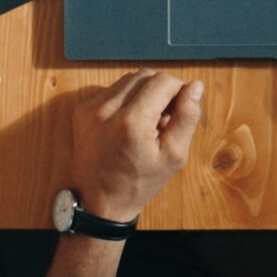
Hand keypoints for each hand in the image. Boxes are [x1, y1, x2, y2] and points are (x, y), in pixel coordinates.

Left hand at [67, 70, 202, 224]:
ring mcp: (90, 108)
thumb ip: (187, 117)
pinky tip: (129, 124)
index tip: (181, 108)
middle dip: (161, 90)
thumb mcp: (174, 156)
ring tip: (147, 122)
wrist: (99, 200)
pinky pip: (112, 91)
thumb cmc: (140, 182)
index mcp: (132, 122)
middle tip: (165, 117)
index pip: (163, 81)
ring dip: (143, 93)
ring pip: (128, 80)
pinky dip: (126, 100)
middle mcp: (107, 110)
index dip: (178, 90)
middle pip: (145, 76)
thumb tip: (195, 86)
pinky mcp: (81, 110)